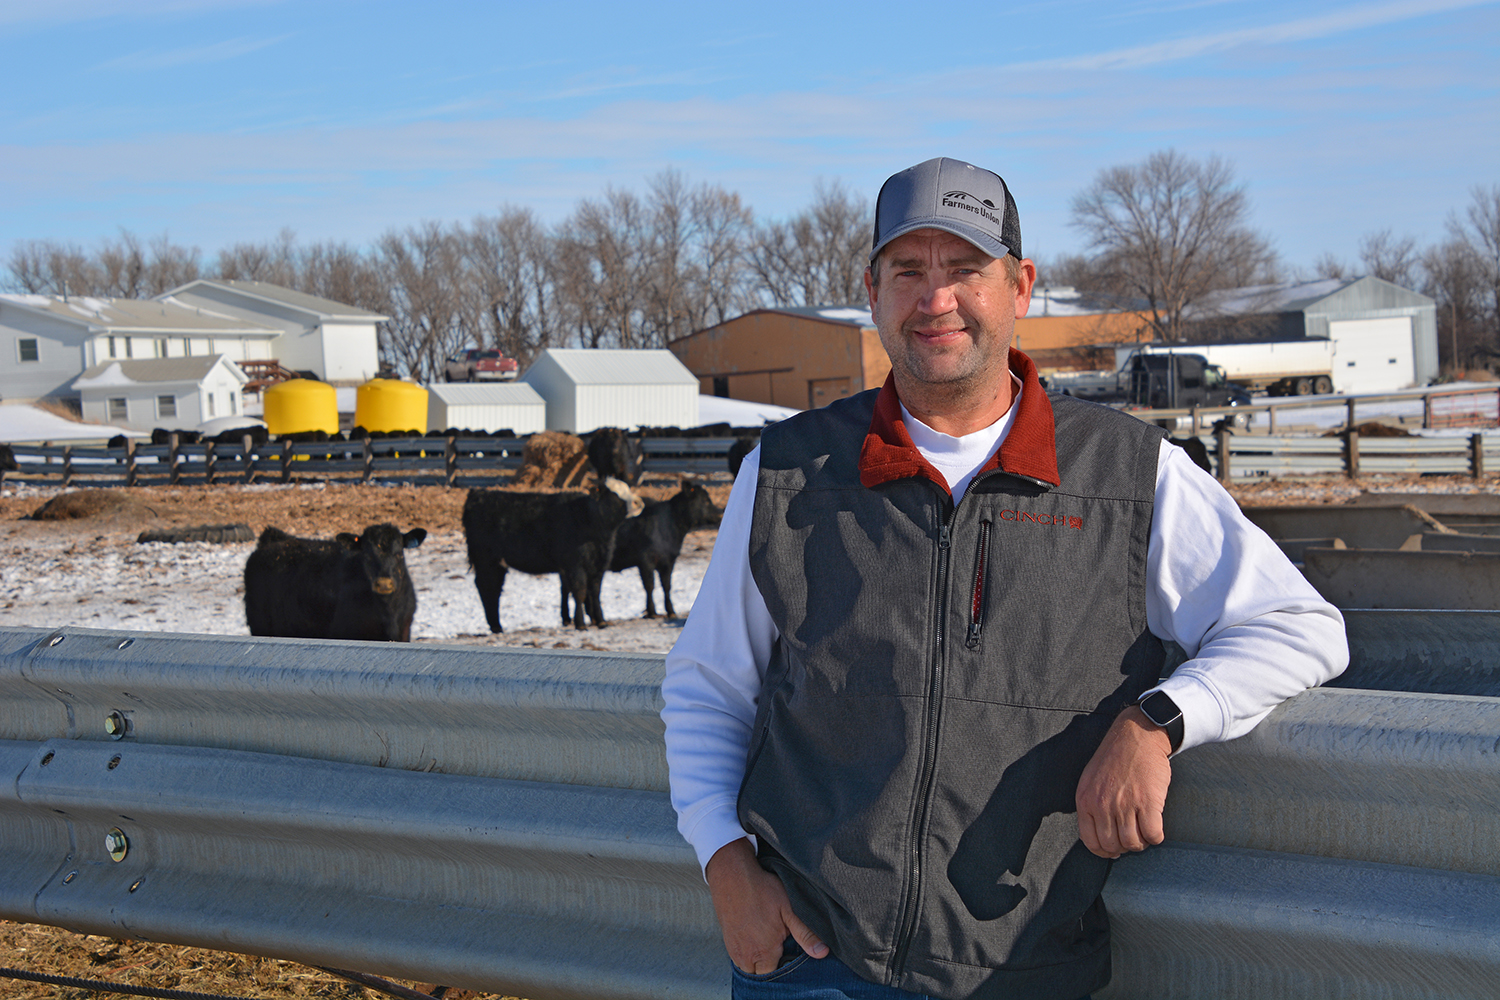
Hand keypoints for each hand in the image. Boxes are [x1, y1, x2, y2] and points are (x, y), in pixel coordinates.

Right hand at [704, 838, 828, 973]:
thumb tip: (822, 952)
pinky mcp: (727, 941)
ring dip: (756, 959)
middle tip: (776, 943)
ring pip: (747, 967)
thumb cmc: (761, 890)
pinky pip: (737, 957)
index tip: (786, 949)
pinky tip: (752, 934)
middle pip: (761, 973)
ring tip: (764, 939)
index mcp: (765, 951)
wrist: (732, 876)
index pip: (776, 974)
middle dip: (769, 964)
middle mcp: (747, 955)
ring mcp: (734, 949)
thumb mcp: (789, 909)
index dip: (784, 963)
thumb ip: (805, 934)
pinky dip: (745, 951)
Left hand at [1075, 706, 1172, 858]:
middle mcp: (1103, 805)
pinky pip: (1153, 834)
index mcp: (1086, 800)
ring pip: (1133, 843)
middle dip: (1124, 847)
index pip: (1091, 842)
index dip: (1104, 851)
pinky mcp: (1148, 802)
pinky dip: (1156, 837)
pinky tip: (1156, 829)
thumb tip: (1098, 835)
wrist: (1137, 735)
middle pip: (1113, 845)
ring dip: (1141, 843)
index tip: (1113, 851)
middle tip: (1132, 838)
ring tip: (1144, 833)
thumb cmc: (1115, 757)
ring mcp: (1126, 804)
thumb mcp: (1090, 780)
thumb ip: (1091, 805)